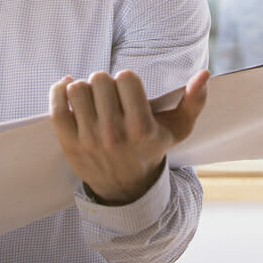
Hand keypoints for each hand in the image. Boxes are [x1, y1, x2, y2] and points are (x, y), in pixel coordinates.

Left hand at [50, 68, 209, 204]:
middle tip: (110, 95)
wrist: (126, 187)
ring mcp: (89, 140)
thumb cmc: (152, 149)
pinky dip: (59, 91)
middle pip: (100, 79)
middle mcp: (114, 135)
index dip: (127, 79)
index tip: (128, 91)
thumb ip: (194, 101)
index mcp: (141, 128)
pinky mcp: (69, 144)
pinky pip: (57, 107)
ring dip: (84, 87)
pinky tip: (68, 89)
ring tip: (93, 97)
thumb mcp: (178, 129)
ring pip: (77, 89)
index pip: (126, 77)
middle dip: (105, 82)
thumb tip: (205, 74)